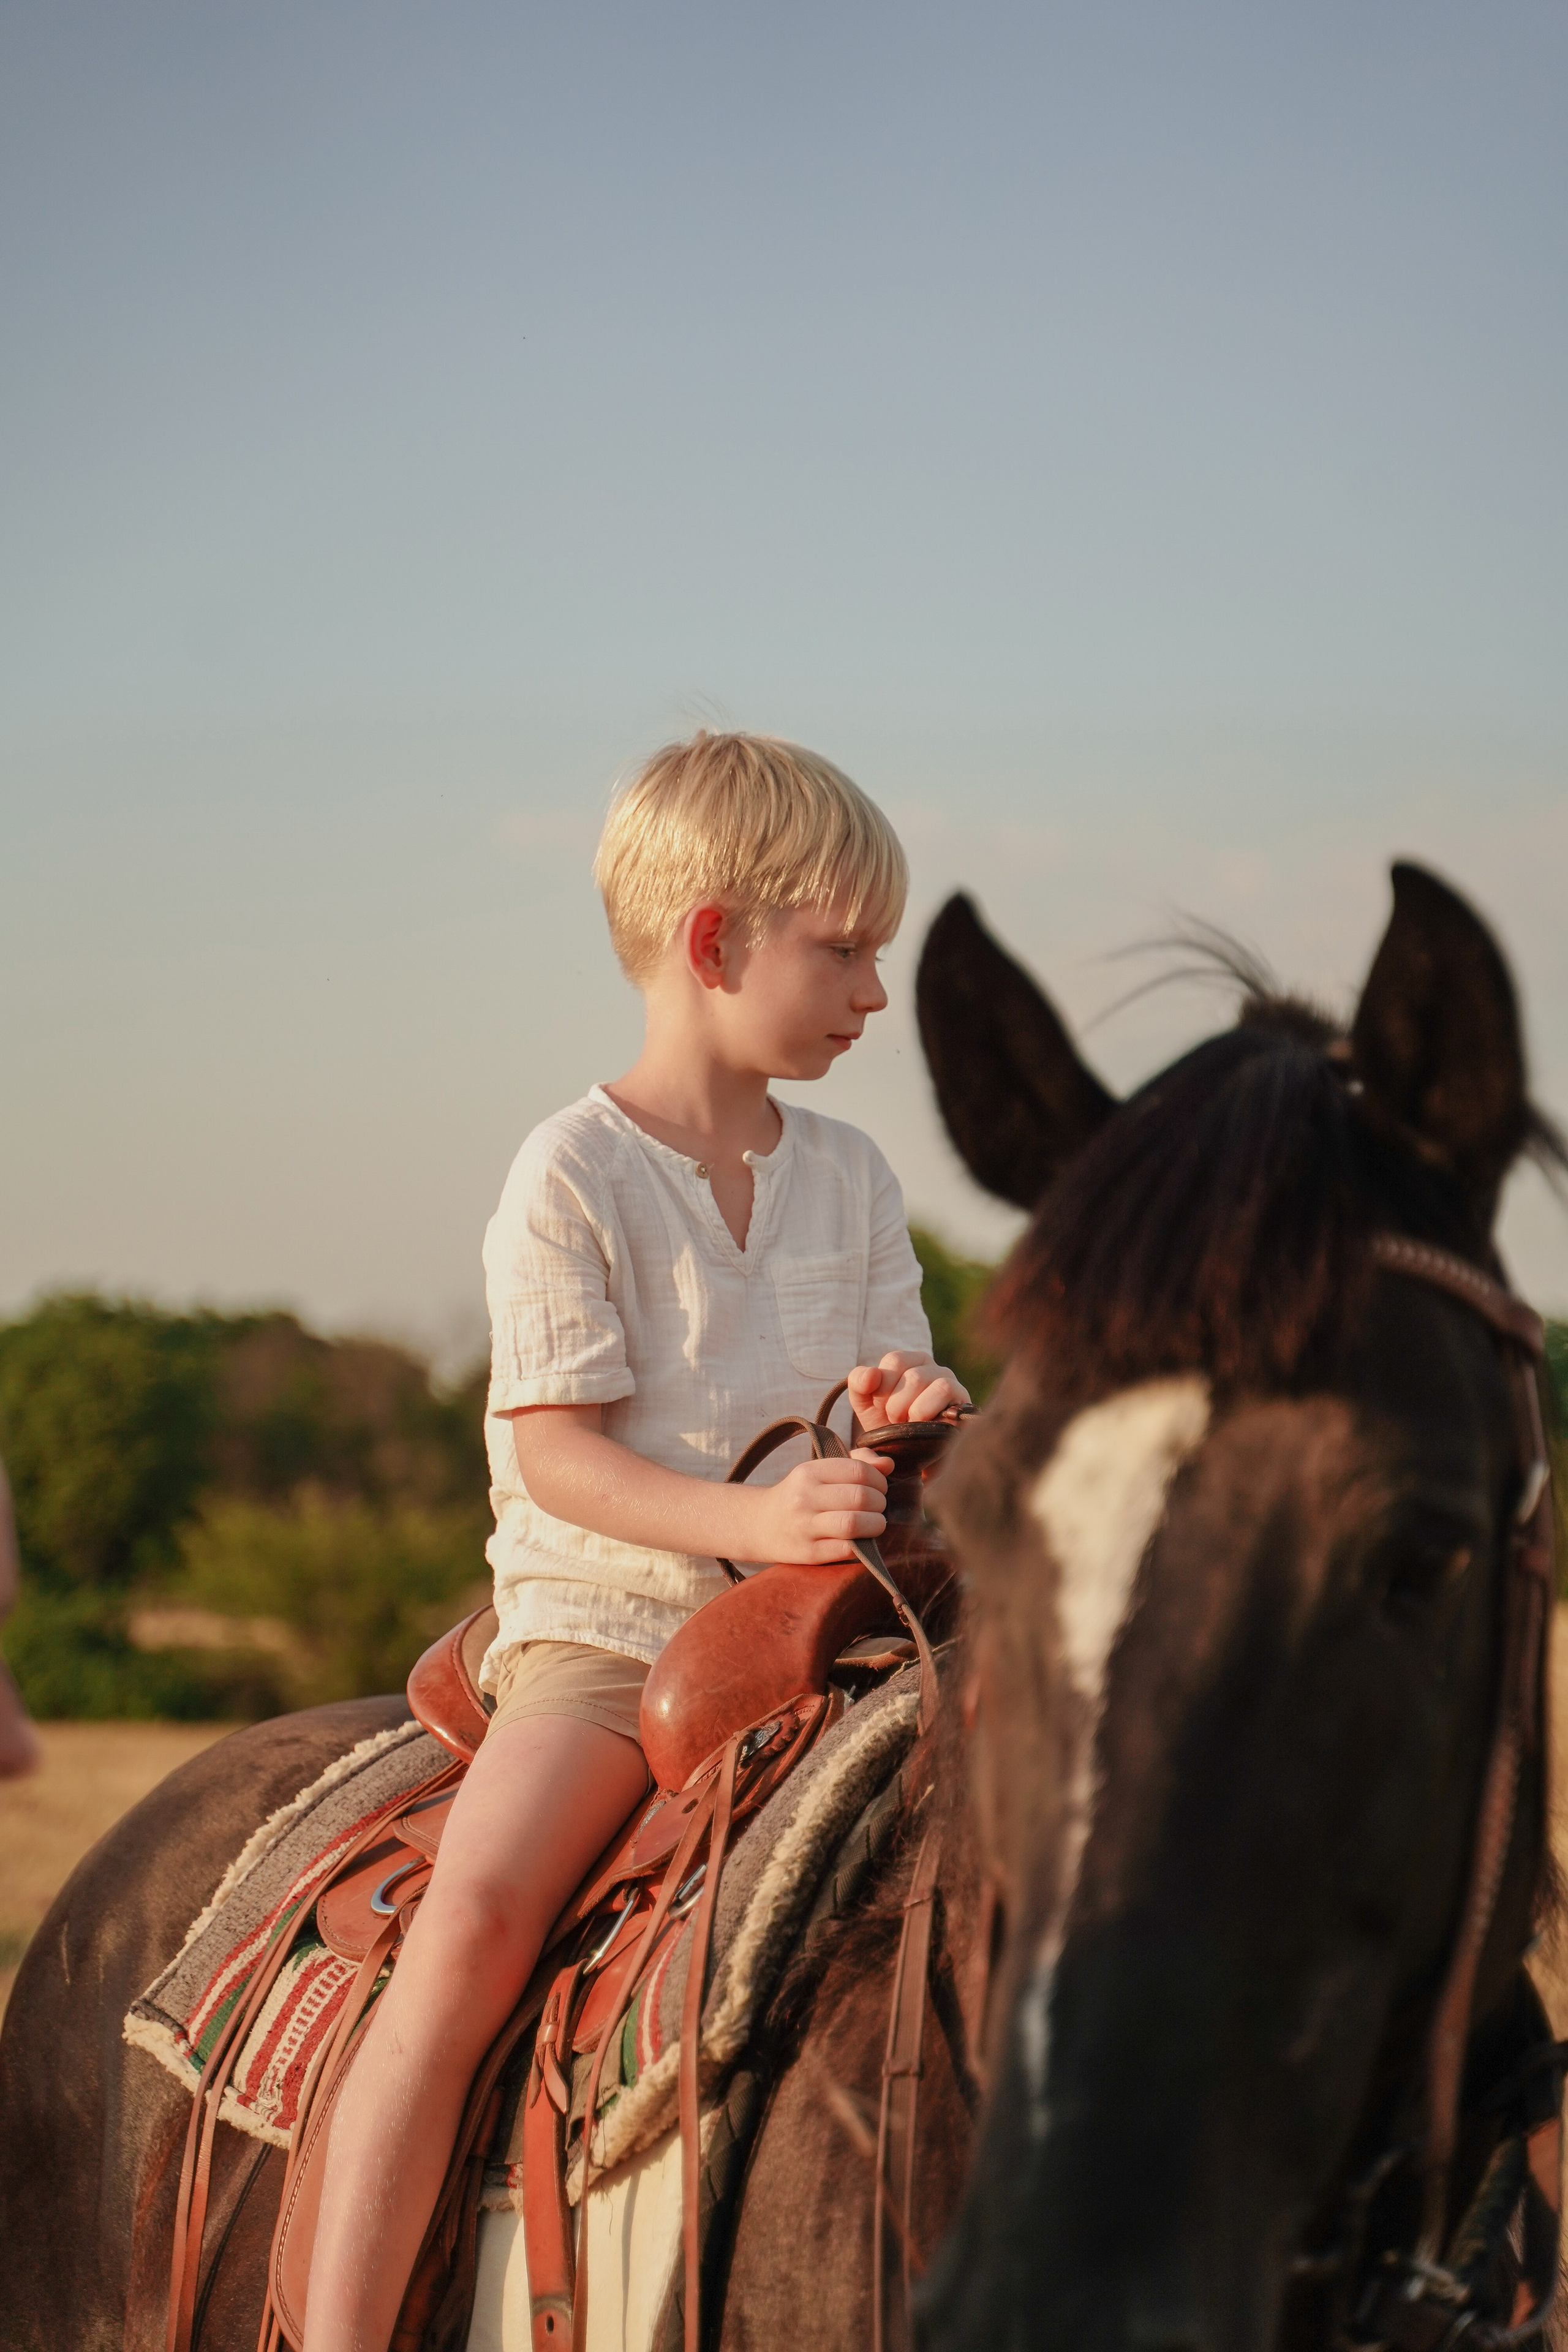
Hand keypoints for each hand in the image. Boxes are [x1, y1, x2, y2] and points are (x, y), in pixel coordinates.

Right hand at [747, 1450, 891, 1564]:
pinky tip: (861, 1539)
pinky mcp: (808, 1553)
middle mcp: (804, 1497)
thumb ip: (856, 1462)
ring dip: (876, 1524)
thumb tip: (888, 1465)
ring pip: (854, 1523)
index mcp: (809, 1472)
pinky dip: (862, 1544)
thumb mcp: (819, 1472)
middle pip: (860, 1496)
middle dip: (880, 1502)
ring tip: (875, 1523)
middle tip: (879, 1507)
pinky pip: (846, 1549)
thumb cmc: (800, 1495)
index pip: (858, 1470)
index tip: (879, 1487)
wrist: (759, 1525)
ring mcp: (804, 1527)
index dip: (878, 1480)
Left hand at [847, 1351, 969, 1426]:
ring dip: (911, 1411)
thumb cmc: (887, 1425)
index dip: (883, 1387)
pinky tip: (924, 1426)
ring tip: (910, 1425)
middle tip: (896, 1422)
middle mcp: (933, 1367)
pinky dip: (927, 1412)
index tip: (881, 1407)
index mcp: (910, 1362)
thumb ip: (858, 1382)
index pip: (895, 1360)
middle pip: (911, 1375)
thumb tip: (872, 1374)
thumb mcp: (865, 1403)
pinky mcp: (963, 1400)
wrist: (908, 1458)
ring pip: (926, 1382)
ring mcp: (950, 1382)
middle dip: (896, 1405)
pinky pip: (944, 1390)